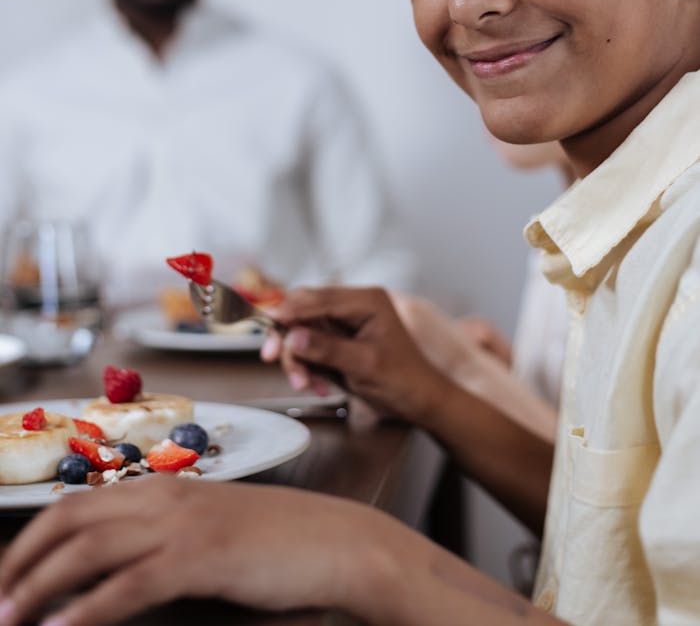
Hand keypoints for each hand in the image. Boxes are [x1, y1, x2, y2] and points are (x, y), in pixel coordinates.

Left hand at [0, 476, 379, 625]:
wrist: (336, 541)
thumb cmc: (278, 541)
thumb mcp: (211, 531)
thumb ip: (163, 541)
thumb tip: (110, 573)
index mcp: (165, 486)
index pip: (78, 502)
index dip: (31, 537)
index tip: (4, 572)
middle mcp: (165, 496)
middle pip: (70, 518)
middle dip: (19, 559)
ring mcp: (182, 523)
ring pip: (87, 548)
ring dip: (38, 586)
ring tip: (9, 617)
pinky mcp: (200, 557)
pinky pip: (126, 586)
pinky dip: (85, 611)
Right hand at [261, 286, 449, 422]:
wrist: (417, 401)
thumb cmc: (403, 379)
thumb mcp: (364, 365)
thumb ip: (327, 348)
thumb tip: (293, 336)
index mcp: (366, 301)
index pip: (319, 298)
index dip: (291, 309)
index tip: (268, 321)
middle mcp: (353, 306)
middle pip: (304, 311)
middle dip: (289, 338)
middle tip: (271, 358)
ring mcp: (344, 324)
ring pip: (302, 332)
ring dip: (298, 359)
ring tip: (307, 384)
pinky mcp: (337, 341)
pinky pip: (309, 348)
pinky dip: (307, 367)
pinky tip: (319, 385)